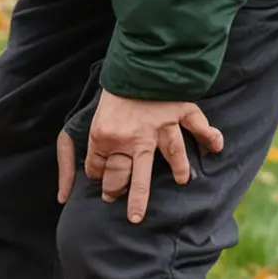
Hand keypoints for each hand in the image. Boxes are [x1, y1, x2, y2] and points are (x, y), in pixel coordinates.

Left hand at [56, 88, 222, 223]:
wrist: (126, 62)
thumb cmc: (103, 96)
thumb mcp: (76, 126)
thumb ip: (67, 160)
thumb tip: (60, 196)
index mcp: (105, 138)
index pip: (101, 170)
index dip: (101, 181)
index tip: (105, 190)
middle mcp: (133, 137)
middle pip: (132, 175)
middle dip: (131, 196)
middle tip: (134, 216)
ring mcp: (158, 125)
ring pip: (170, 152)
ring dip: (178, 167)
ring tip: (182, 180)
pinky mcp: (178, 110)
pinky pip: (197, 124)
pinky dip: (210, 134)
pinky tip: (218, 145)